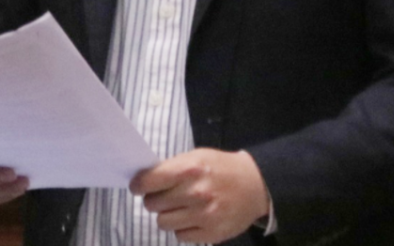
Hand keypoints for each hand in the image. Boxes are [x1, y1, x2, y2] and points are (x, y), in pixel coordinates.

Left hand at [130, 148, 269, 243]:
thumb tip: (145, 181)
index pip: (150, 181)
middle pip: (153, 204)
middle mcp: (196, 193)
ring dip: (167, 215)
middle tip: (163, 196)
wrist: (255, 186)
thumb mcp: (198, 157)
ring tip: (179, 207)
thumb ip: (173, 168)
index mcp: (190, 169)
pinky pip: (179, 236)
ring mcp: (203, 216)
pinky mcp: (210, 234)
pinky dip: (182, 228)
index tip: (137, 186)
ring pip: (163, 222)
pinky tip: (193, 217)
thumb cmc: (221, 168)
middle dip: (154, 200)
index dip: (139, 185)